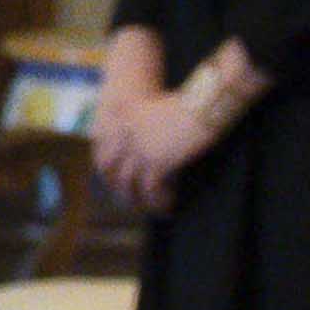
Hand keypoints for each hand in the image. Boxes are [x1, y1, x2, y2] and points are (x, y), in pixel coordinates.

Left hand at [82, 31, 202, 210]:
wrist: (207, 101)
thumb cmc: (193, 102)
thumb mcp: (158, 109)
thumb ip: (145, 126)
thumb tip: (151, 148)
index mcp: (122, 119)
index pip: (102, 152)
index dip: (106, 172)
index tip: (115, 185)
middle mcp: (125, 135)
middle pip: (111, 171)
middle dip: (120, 191)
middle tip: (133, 203)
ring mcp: (139, 149)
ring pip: (130, 184)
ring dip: (142, 201)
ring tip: (155, 209)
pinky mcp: (157, 162)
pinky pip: (152, 190)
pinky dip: (160, 201)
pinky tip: (170, 205)